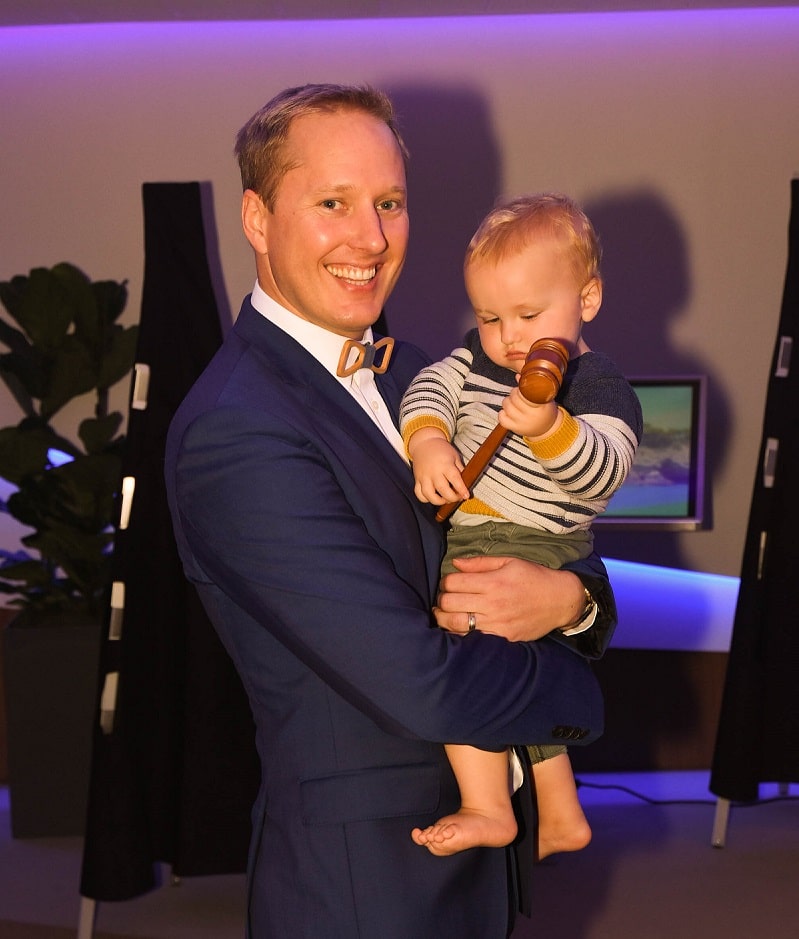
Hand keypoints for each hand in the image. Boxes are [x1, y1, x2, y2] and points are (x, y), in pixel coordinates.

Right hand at [409, 432, 469, 504]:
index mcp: (445, 464)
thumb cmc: (442, 450)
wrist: (425, 443)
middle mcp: (433, 472)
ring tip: (445, 499)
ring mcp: (423, 477)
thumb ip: (460, 470)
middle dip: (452, 498)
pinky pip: (419, 494)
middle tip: (457, 497)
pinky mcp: (417, 480)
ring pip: (429, 495)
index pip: (454, 479)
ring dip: (439, 501)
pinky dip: (426, 499)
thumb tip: (466, 484)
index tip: (466, 496)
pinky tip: (434, 497)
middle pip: (443, 490)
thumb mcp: (455, 457)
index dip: (461, 489)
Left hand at [433, 555, 585, 640]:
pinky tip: (458, 626)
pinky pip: (471, 638)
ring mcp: (496, 624)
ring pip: (455, 623)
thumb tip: (455, 563)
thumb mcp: (509, 562)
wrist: (560, 600)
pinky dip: (460, 632)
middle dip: (442, 599)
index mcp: (493, 582)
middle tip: (445, 597)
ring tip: (443, 613)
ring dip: (444, 617)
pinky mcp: (502, 638)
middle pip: (449, 603)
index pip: (453, 583)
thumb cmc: (534, 577)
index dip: (445, 581)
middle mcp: (492, 604)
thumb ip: (480, 563)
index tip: (449, 582)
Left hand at [498, 386, 560, 439]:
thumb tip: (518, 376)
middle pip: (514, 398)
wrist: (547, 429)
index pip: (525, 393)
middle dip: (513, 393)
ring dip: (507, 401)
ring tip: (512, 401)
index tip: (522, 388)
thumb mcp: (544, 398)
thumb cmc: (545, 411)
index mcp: (540, 407)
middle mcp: (531, 416)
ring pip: (507, 406)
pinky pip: (502, 418)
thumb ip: (532, 386)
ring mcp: (522, 423)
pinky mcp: (515, 428)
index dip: (521, 389)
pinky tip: (508, 411)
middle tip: (516, 393)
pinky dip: (502, 413)